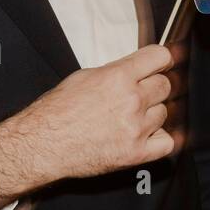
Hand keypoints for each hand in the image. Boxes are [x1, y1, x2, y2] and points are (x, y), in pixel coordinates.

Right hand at [0, 43, 187, 209]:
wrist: (42, 145)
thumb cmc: (56, 112)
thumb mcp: (83, 77)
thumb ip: (116, 71)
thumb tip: (137, 69)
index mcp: (118, 77)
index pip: (160, 57)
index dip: (161, 61)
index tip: (161, 65)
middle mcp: (131, 100)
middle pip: (165, 86)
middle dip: (154, 88)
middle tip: (139, 95)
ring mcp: (135, 128)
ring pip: (164, 113)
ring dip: (151, 115)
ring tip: (130, 119)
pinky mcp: (136, 153)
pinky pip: (167, 142)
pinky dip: (159, 139)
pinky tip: (145, 136)